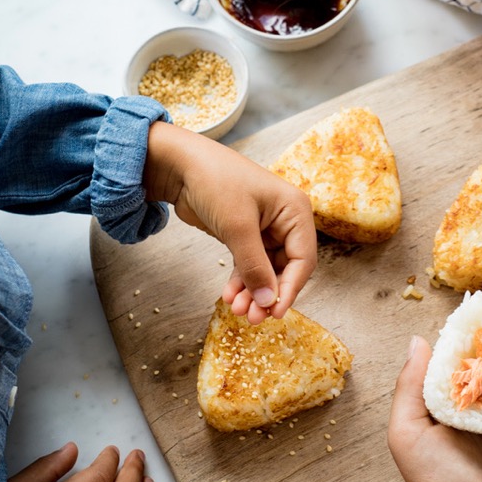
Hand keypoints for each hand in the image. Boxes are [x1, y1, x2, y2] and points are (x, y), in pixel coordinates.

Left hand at [144, 121, 316, 322]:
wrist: (179, 164)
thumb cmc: (215, 181)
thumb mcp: (237, 227)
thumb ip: (255, 266)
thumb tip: (269, 301)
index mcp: (294, 211)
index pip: (303, 259)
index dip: (290, 289)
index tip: (274, 313)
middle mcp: (285, 220)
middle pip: (285, 268)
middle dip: (268, 293)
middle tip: (251, 317)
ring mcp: (265, 228)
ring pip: (266, 270)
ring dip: (253, 292)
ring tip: (236, 310)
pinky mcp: (245, 234)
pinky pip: (249, 265)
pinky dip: (241, 282)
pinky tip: (229, 296)